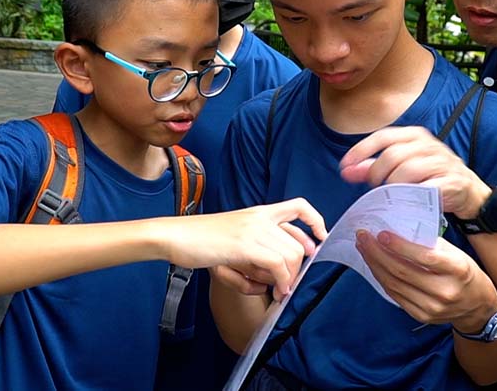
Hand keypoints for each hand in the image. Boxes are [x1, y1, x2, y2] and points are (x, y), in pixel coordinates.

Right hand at [166, 198, 326, 300]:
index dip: (316, 222)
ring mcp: (253, 229)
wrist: (175, 236)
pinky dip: (281, 281)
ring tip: (278, 291)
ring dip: (289, 279)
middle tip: (288, 285)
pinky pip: (277, 264)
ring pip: (291, 255)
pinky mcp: (245, 245)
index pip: (299, 206)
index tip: (320, 240)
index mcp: (259, 212)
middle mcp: (260, 217)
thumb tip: (275, 275)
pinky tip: (274, 291)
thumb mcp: (233, 239)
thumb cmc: (200, 240)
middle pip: (298, 243)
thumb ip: (256, 250)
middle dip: (298, 269)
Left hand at [340, 126, 490, 218]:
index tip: (345, 167)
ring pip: (408, 170)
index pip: (383, 136)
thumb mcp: (402, 167)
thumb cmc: (430, 177)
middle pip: (393, 155)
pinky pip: (426, 188)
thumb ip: (373, 167)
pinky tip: (404, 204)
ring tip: (388, 196)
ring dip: (393, 186)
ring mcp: (441, 162)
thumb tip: (346, 170)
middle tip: (373, 188)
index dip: (361, 150)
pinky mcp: (452, 181)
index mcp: (414, 136)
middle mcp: (428, 144)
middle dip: (377, 173)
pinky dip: (412, 196)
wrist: (468, 192)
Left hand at [356, 229, 496, 331]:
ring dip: (375, 265)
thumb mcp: (456, 254)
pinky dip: (381, 278)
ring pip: (394, 284)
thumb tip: (399, 230)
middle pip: (403, 272)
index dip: (400, 246)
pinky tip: (373, 265)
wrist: (476, 307)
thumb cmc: (464, 273)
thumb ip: (431, 244)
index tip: (381, 233)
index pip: (425, 257)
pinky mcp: (420, 315)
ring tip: (364, 248)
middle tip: (363, 237)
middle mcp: (444, 291)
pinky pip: (394, 295)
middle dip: (378, 253)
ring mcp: (431, 307)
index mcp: (457, 270)